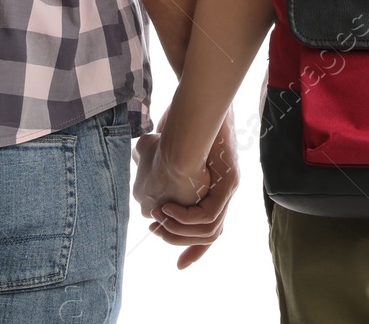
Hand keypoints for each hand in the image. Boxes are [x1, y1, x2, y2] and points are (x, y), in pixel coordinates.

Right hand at [132, 108, 239, 268]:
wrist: (200, 101)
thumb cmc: (182, 115)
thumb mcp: (163, 141)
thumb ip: (153, 154)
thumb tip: (139, 155)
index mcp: (214, 187)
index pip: (208, 230)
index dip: (193, 249)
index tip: (179, 266)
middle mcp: (225, 190)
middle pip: (210, 236)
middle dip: (180, 242)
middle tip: (157, 232)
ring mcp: (229, 187)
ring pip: (209, 231)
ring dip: (179, 231)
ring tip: (159, 218)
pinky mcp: (229, 181)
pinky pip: (209, 215)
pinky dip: (187, 219)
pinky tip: (167, 210)